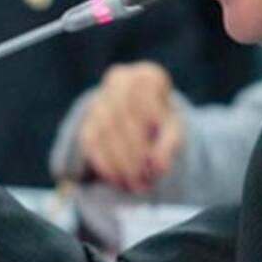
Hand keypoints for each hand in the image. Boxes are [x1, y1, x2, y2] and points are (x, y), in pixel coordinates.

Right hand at [79, 61, 183, 192]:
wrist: (140, 117)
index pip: (147, 98)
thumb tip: (159, 167)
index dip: (151, 127)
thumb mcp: (174, 129)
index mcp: (148, 76)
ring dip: (119, 163)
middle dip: (133, 154)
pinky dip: (105, 164)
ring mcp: (100, 100)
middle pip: (122, 117)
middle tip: (145, 180)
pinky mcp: (87, 122)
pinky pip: (91, 143)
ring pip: (105, 131)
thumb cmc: (162, 121)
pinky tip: (118, 180)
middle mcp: (120, 81)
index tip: (160, 157)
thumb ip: (170, 144)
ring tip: (135, 184)